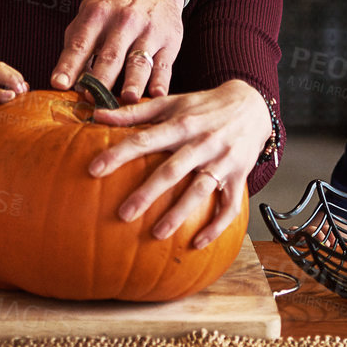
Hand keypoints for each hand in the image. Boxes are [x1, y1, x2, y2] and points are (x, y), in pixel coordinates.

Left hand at [50, 0, 184, 103]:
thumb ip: (78, 44)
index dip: (69, 65)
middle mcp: (123, 22)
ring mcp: (148, 31)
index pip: (80, 43)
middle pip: (110, 55)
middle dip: (100, 80)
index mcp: (98, 15)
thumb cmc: (115, 5)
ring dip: (132, 82)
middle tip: (92, 101)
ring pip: (138, 61)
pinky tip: (157, 95)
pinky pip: (164, 65)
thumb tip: (69, 81)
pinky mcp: (169, 42)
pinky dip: (161, 81)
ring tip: (126, 99)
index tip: (59, 84)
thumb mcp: (91, 13)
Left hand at [83, 80, 271, 249]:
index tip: (94, 169)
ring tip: (157, 234)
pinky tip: (198, 243)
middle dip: (147, 193)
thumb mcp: (170, 103)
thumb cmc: (203, 106)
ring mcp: (223, 162)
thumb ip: (134, 112)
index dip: (119, 154)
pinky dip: (217, 226)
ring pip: (200, 190)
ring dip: (180, 214)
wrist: (252, 106)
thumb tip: (97, 116)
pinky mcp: (240, 177)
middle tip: (123, 214)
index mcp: (181, 124)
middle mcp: (202, 143)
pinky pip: (230, 205)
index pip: (145, 140)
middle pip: (172, 170)